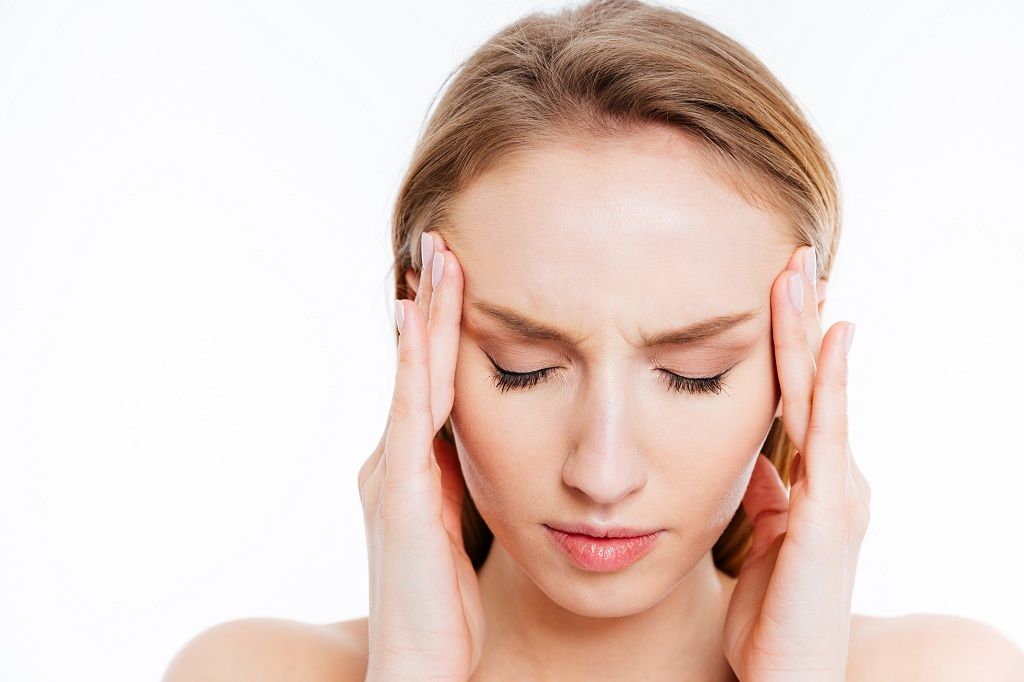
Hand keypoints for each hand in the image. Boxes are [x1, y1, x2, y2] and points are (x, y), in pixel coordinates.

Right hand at [357, 232, 483, 681]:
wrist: (418, 671)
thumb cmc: (442, 615)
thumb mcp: (456, 540)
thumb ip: (460, 492)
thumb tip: (478, 454)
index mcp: (412, 472)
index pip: (431, 385)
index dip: (441, 330)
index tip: (456, 278)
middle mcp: (394, 463)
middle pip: (417, 366)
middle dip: (429, 304)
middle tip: (440, 242)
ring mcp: (392, 474)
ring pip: (413, 375)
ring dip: (425, 314)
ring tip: (435, 256)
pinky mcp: (401, 492)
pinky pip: (413, 410)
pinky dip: (415, 360)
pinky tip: (417, 316)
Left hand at [722, 245, 870, 680]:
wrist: (790, 678)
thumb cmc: (775, 617)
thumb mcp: (767, 542)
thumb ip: (767, 497)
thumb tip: (758, 463)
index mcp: (814, 482)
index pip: (797, 396)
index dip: (788, 342)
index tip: (777, 289)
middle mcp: (834, 478)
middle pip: (813, 381)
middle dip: (802, 317)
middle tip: (793, 255)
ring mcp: (838, 493)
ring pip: (821, 393)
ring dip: (809, 330)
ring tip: (802, 272)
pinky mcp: (829, 515)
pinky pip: (827, 435)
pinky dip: (829, 384)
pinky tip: (829, 339)